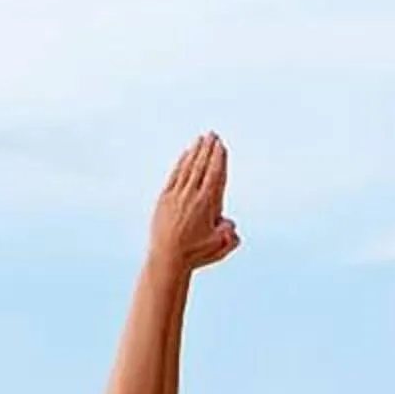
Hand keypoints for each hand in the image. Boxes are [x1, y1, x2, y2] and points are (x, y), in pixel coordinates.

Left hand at [148, 132, 238, 270]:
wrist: (166, 259)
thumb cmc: (195, 254)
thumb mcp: (220, 246)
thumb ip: (230, 234)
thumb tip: (230, 224)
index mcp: (207, 204)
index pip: (215, 174)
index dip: (218, 158)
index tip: (221, 146)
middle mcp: (192, 196)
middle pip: (202, 166)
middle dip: (208, 149)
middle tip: (213, 135)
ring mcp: (176, 196)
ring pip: (188, 168)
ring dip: (195, 152)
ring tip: (201, 139)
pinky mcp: (164, 199)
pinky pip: (174, 175)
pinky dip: (181, 163)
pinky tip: (185, 154)